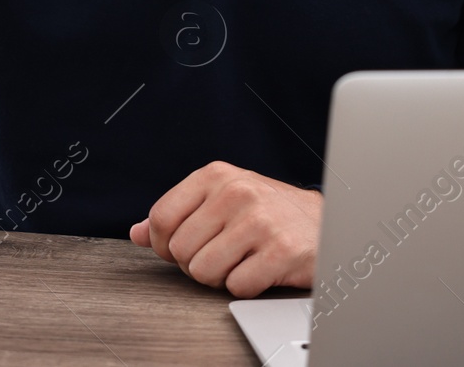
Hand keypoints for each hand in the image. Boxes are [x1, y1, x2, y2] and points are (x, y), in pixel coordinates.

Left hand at [128, 161, 320, 296]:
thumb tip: (136, 233)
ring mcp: (259, 221)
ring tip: (239, 262)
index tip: (179, 249)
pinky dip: (245, 287)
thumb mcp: (221, 199)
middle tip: (219, 257)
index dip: (163, 243)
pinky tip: (259, 270)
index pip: (161, 217)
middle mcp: (237, 192)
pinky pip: (236, 287)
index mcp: (216, 175)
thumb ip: (179, 214)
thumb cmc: (270, 213)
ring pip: (203, 271)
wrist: (326, 223)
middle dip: (194, 263)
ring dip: (218, 277)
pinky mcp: (280, 252)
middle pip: (180, 249)